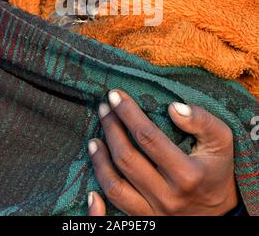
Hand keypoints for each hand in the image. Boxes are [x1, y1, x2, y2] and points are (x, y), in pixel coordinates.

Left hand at [87, 90, 237, 215]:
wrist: (221, 212)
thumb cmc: (218, 169)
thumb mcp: (222, 140)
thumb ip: (202, 121)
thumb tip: (173, 107)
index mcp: (187, 174)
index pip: (148, 137)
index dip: (128, 114)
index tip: (115, 95)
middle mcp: (168, 195)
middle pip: (127, 158)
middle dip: (111, 128)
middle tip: (104, 108)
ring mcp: (155, 212)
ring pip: (115, 185)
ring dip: (100, 158)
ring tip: (95, 137)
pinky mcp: (147, 220)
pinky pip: (116, 208)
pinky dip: (100, 193)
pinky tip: (93, 179)